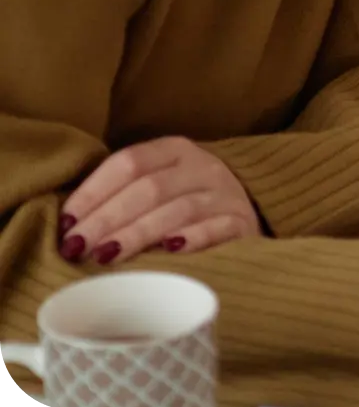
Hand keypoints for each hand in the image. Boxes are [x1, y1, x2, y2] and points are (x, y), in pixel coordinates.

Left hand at [60, 138, 261, 265]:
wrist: (243, 213)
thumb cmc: (182, 203)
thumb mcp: (156, 185)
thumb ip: (120, 194)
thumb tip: (70, 224)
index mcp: (175, 150)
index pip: (129, 162)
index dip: (93, 191)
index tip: (66, 223)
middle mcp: (203, 166)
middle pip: (150, 188)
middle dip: (107, 219)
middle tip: (77, 247)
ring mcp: (227, 193)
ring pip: (179, 209)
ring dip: (137, 234)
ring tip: (106, 256)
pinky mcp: (244, 222)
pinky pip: (217, 227)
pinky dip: (192, 238)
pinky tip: (168, 251)